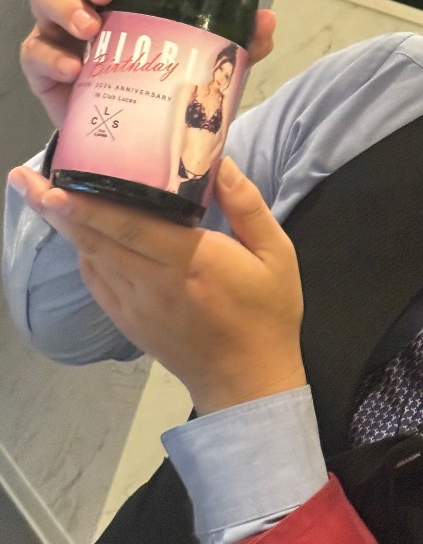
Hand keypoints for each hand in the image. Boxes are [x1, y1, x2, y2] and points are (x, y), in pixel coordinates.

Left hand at [8, 158, 305, 414]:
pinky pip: (98, 282)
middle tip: (24, 179)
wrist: (248, 382)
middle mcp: (155, 283)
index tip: (55, 184)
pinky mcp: (129, 322)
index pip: (131, 228)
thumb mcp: (276, 253)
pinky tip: (77, 234)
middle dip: (57, 209)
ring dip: (65, 227)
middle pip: (98, 240)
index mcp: (192, 262)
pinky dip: (83, 254)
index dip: (90, 206)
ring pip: (92, 259)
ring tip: (40, 195)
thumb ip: (247, 205)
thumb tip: (218, 161)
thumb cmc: (267, 313)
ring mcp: (136, 306)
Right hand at [21, 0, 276, 129]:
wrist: (136, 136)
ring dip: (64, 5)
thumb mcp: (207, 60)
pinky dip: (50, 56)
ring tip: (90, 29)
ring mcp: (62, 29)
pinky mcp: (44, 65)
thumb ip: (237, 39)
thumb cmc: (165, 82)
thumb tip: (265, 21)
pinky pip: (34, 50)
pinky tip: (74, 70)